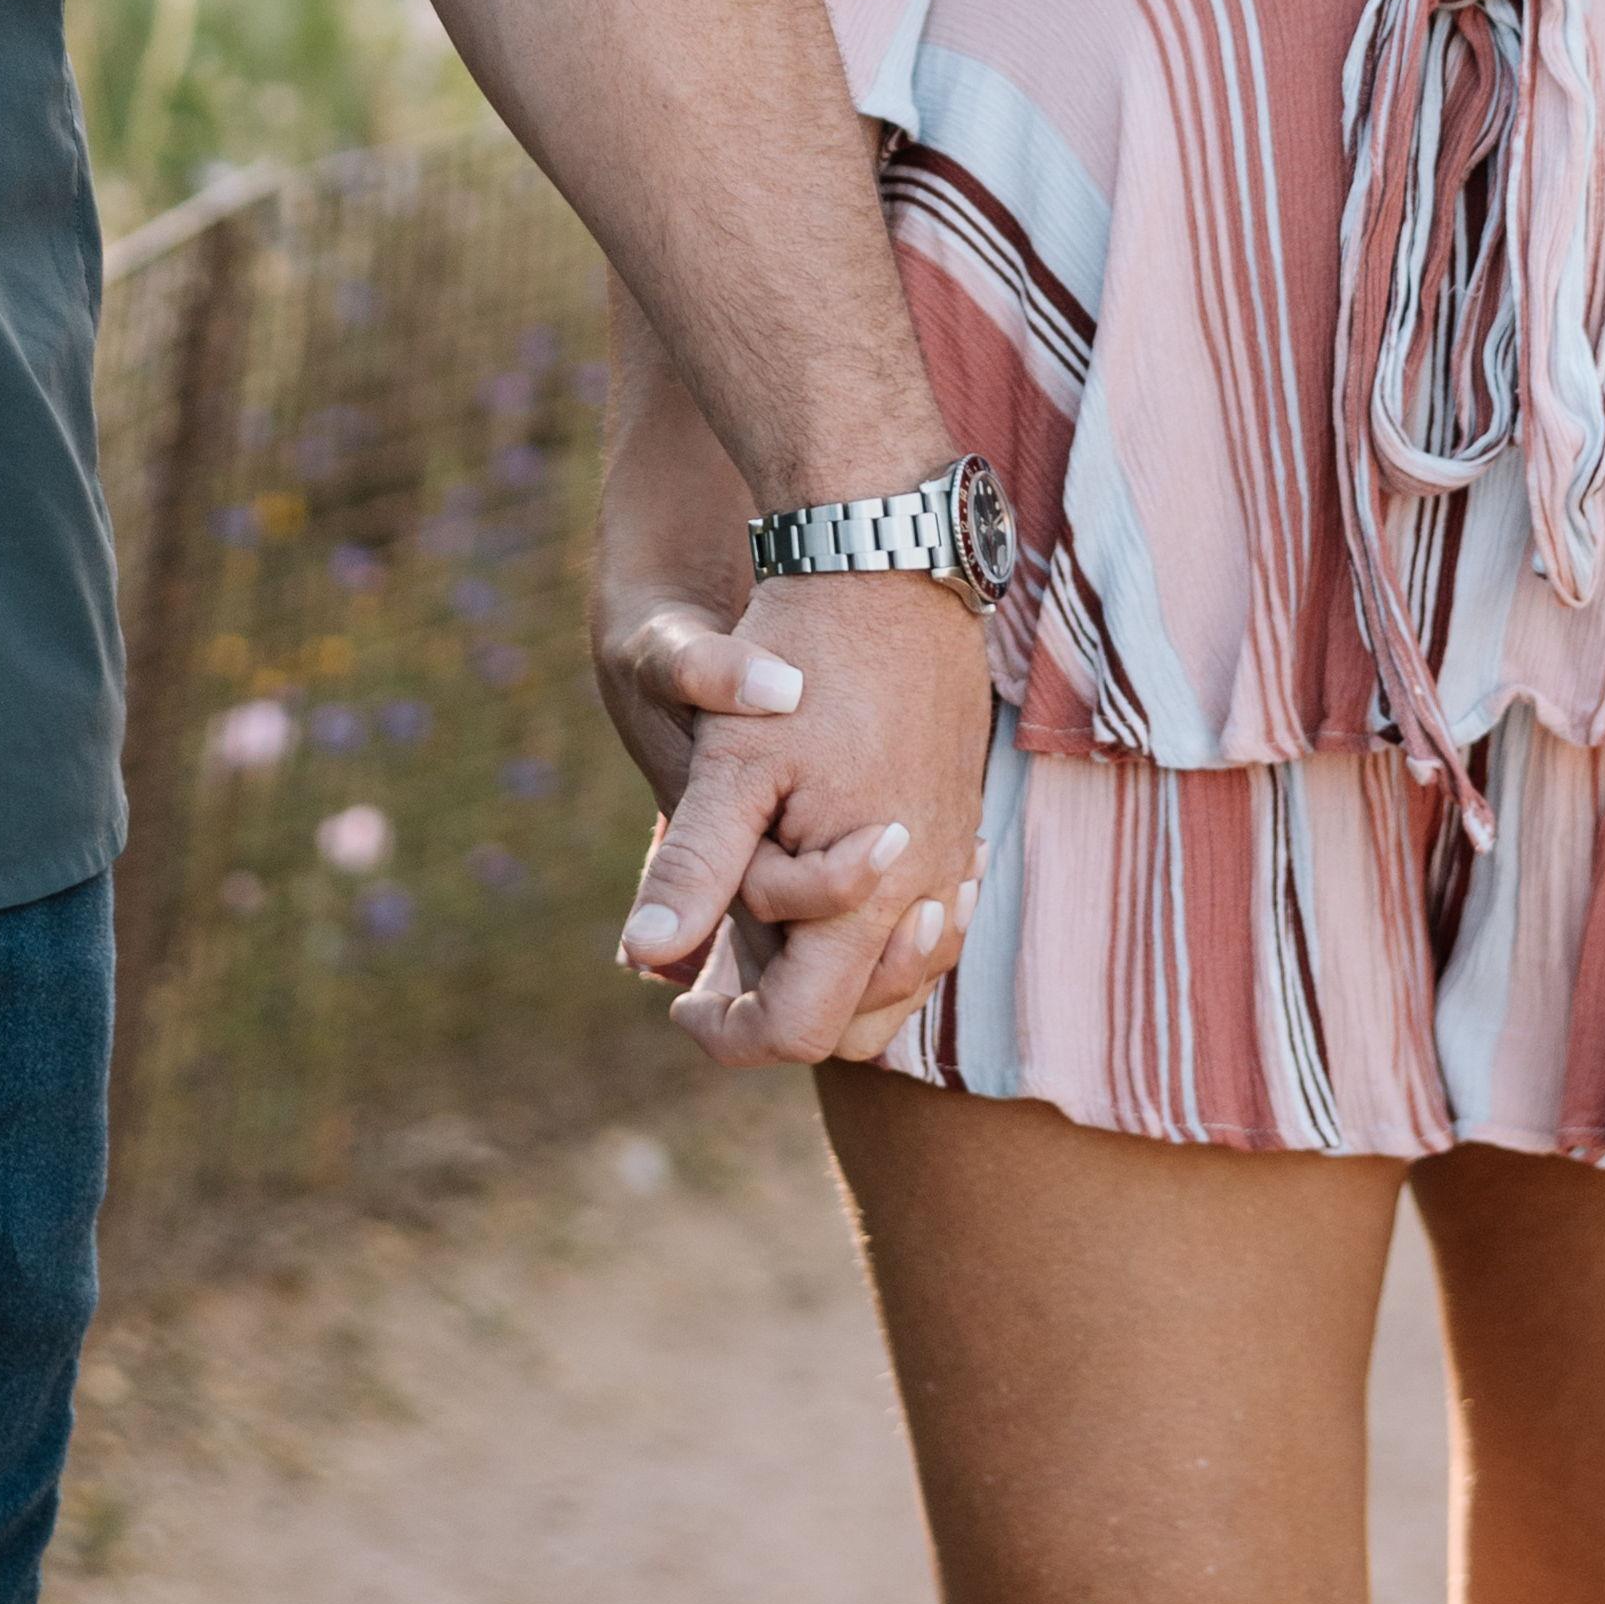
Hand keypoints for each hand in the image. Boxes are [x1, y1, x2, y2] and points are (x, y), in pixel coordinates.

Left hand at [602, 565, 994, 1073]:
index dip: (731, 1036)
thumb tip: (642, 957)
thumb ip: (696, 866)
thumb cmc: (803, 661)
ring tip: (758, 931)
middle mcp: (929, 897)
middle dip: (781, 1015)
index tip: (677, 1005)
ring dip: (829, 978)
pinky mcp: (962, 825)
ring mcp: (957, 863)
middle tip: (711, 975)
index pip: (804, 1030)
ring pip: (899, 980)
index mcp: (868, 899)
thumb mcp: (731, 764)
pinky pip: (924, 922)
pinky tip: (824, 889)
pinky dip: (871, 935)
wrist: (892, 568)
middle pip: (858, 1026)